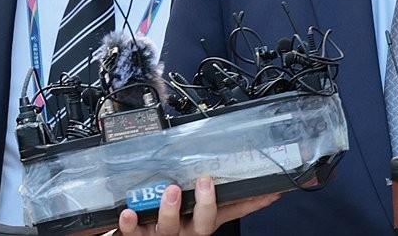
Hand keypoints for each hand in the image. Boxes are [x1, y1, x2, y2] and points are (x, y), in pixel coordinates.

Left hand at [115, 177, 279, 234]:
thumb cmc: (166, 222)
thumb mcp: (192, 210)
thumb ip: (208, 194)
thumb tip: (228, 168)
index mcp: (201, 221)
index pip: (233, 211)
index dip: (252, 203)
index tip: (269, 191)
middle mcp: (186, 230)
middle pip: (203, 223)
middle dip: (206, 204)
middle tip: (206, 182)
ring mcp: (163, 234)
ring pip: (169, 227)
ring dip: (170, 209)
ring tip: (170, 191)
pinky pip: (133, 232)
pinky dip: (130, 223)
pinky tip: (128, 212)